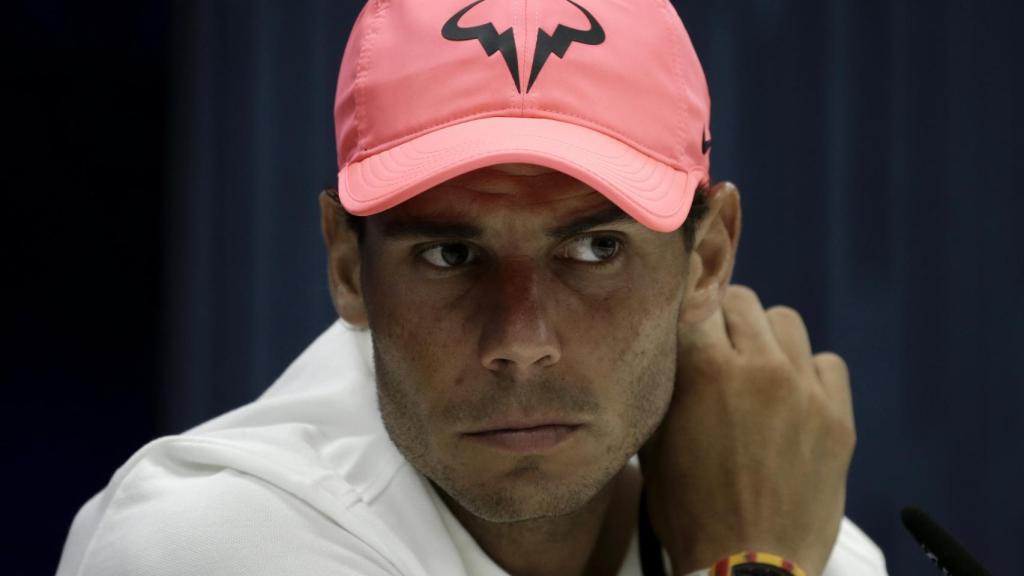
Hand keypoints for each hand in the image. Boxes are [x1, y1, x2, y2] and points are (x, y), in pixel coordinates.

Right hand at [639, 285, 855, 575]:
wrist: (749, 566)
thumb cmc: (690, 510)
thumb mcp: (655, 441)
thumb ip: (665, 384)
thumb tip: (673, 343)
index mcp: (705, 371)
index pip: (696, 298)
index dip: (686, 305)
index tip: (684, 312)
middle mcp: (760, 369)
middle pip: (742, 300)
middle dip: (723, 319)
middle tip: (716, 349)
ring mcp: (804, 392)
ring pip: (786, 323)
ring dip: (766, 340)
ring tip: (756, 373)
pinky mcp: (838, 419)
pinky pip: (827, 364)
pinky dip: (809, 373)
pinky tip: (793, 400)